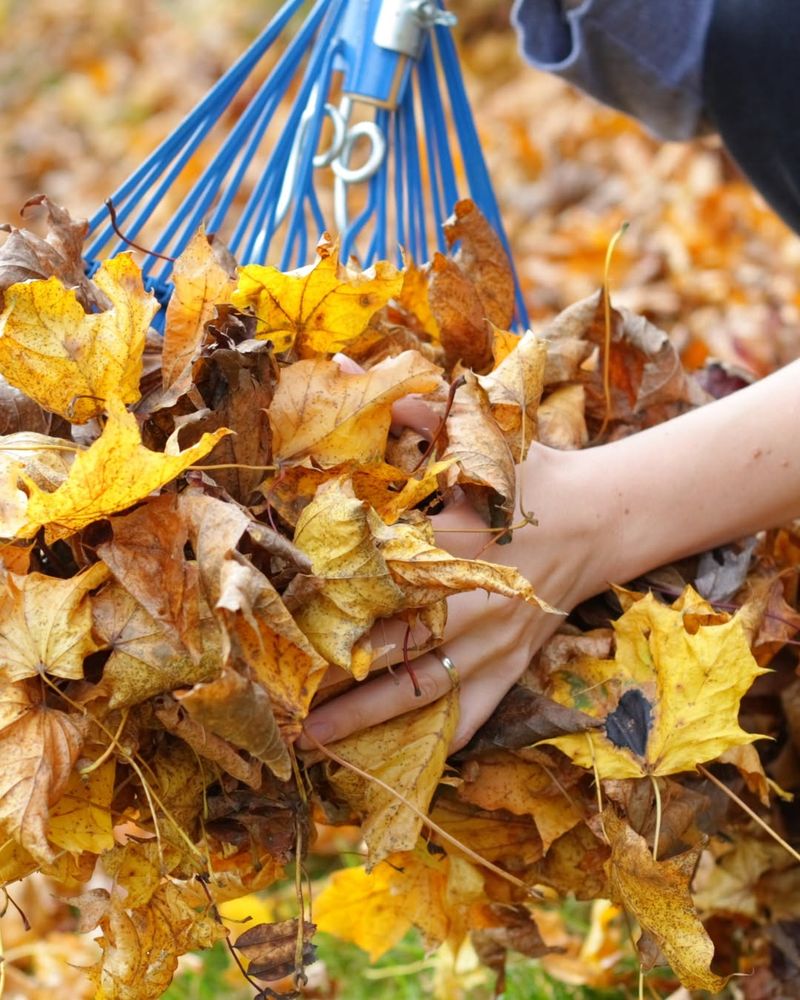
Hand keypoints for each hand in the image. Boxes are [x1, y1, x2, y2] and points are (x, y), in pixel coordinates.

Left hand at [298, 442, 614, 751]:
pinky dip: (439, 740)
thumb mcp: (479, 438)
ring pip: (424, 689)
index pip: (383, 578)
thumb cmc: (533, 476)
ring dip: (368, 718)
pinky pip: (476, 712)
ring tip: (313, 741)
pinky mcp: (513, 664)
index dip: (333, 601)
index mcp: (458, 543)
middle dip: (336, 674)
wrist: (602, 516)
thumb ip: (409, 412)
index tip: (282, 617)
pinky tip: (398, 764)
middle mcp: (473, 601)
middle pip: (395, 646)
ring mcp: (496, 642)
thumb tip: (340, 369)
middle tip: (278, 695)